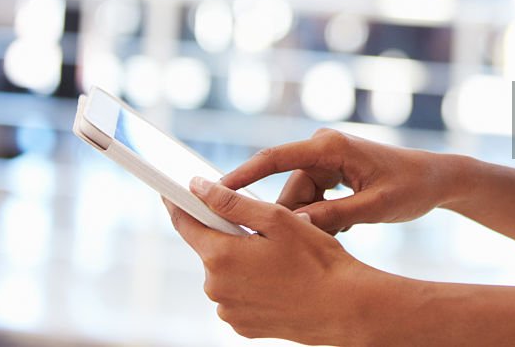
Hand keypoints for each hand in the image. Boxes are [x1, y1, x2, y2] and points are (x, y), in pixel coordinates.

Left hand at [165, 177, 386, 344]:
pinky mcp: (242, 326)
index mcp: (221, 256)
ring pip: (225, 273)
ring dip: (242, 261)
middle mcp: (216, 288)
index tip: (171, 190)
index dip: (177, 203)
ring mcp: (228, 310)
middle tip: (263, 230)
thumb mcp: (276, 219)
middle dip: (229, 235)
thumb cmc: (316, 260)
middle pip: (210, 249)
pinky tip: (278, 280)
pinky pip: (237, 295)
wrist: (343, 307)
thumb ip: (231, 203)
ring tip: (279, 259)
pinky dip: (250, 284)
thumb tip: (197, 187)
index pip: (184, 223)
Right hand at [221, 128, 462, 233]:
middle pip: (288, 187)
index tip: (214, 190)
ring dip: (312, 222)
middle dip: (292, 219)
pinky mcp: (332, 171)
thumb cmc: (410, 188)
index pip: (275, 158)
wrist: (436, 178)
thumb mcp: (374, 207)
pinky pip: (312, 198)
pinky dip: (321, 218)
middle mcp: (323, 147)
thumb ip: (335, 216)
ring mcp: (327, 158)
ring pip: (299, 198)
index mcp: (330, 146)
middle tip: (302, 246)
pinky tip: (345, 228)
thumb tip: (295, 227)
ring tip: (342, 233)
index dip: (242, 175)